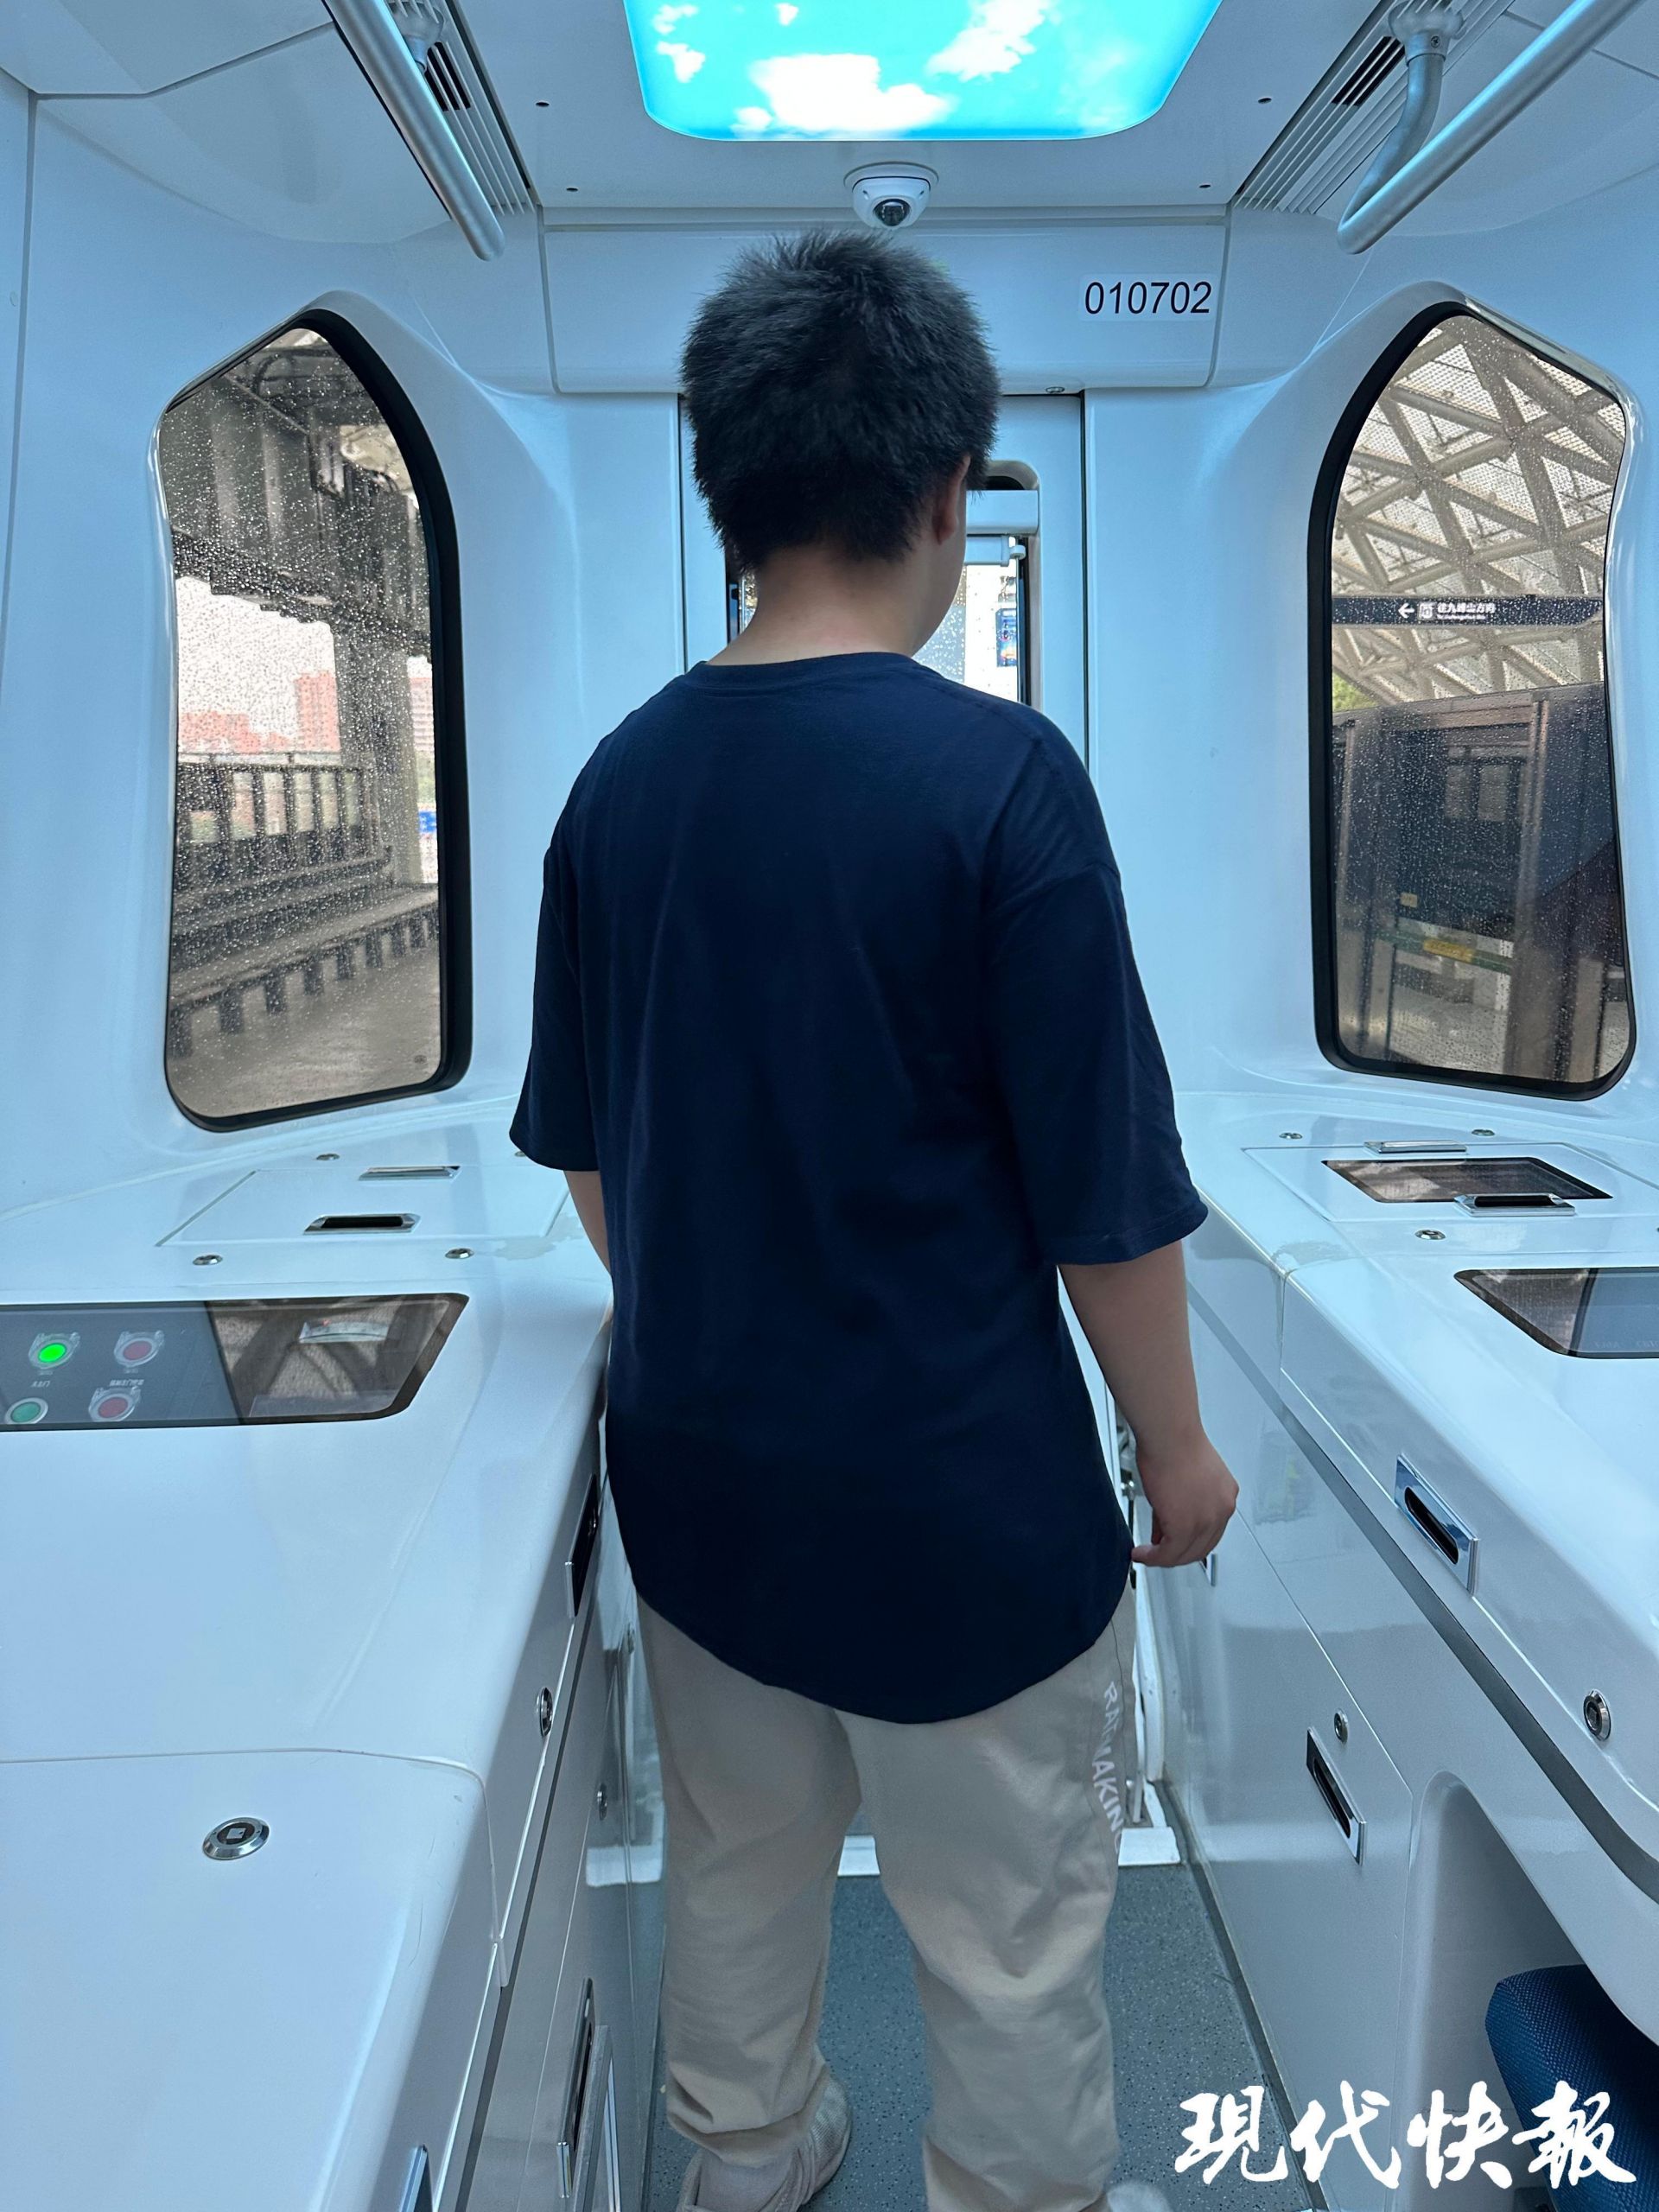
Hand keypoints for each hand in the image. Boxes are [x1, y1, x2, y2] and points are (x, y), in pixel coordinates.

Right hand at [1131, 1431, 1237, 1568]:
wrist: (1168, 1434)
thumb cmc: (1174, 1441)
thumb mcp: (1185, 1476)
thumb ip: (1180, 1503)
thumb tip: (1164, 1525)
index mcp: (1225, 1495)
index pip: (1210, 1531)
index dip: (1188, 1540)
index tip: (1170, 1539)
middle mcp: (1221, 1510)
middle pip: (1201, 1548)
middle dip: (1177, 1553)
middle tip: (1157, 1551)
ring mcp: (1206, 1520)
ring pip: (1185, 1554)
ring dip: (1163, 1558)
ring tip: (1146, 1554)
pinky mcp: (1184, 1527)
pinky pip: (1168, 1553)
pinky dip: (1153, 1557)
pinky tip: (1141, 1553)